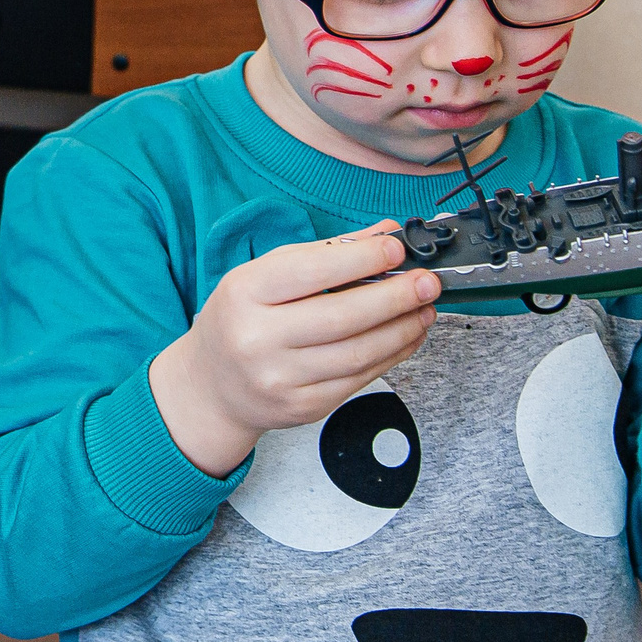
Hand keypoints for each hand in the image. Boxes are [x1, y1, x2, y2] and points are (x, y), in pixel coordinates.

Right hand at [149, 221, 438, 477]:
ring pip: (359, 352)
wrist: (212, 385)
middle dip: (395, 297)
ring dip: (402, 328)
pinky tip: (407, 336)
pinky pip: (360, 379)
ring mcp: (280, 378)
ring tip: (425, 308)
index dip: (361, 259)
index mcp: (244, 293)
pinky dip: (392, 355)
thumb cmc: (242, 319)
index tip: (397, 248)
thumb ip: (324, 255)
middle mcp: (257, 338)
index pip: (311, 272)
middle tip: (428, 281)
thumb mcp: (265, 276)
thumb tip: (384, 234)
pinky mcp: (304, 407)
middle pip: (342, 316)